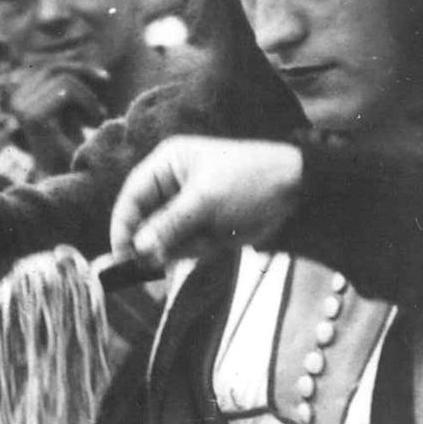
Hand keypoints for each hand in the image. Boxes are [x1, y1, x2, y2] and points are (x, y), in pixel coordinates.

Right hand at [8, 61, 109, 171]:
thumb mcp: (71, 109)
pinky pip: (66, 90)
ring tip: (97, 120)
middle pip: (54, 67)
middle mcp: (15, 101)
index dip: (79, 67)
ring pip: (62, 77)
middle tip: (104, 99)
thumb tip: (79, 53)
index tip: (104, 78)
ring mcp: (21, 108)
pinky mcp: (33, 117)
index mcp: (20, 96)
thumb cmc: (74, 147)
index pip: (49, 66)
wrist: (70, 184)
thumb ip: (69, 84)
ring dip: (88, 97)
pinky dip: (88, 104)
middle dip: (85, 75)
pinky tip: (93, 124)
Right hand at [110, 136, 303, 267]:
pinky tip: (220, 240)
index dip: (124, 225)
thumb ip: (168, 225)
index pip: (132, 196)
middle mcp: (172, 185)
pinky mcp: (203, 226)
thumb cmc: (250, 181)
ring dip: (185, 246)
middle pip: (145, 222)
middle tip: (166, 259)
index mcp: (167, 164)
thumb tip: (139, 248)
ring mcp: (188, 208)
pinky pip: (186, 247)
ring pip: (165, 239)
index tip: (123, 254)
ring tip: (212, 238)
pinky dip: (199, 250)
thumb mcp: (206, 200)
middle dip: (159, 240)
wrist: (299, 192)